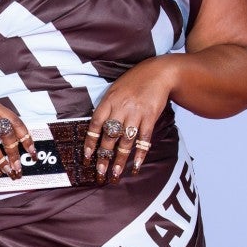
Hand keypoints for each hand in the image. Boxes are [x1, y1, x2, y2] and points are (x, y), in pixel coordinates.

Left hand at [84, 58, 174, 183]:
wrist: (158, 73)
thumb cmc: (134, 82)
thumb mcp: (115, 90)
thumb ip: (107, 108)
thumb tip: (97, 130)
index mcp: (109, 100)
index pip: (95, 124)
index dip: (90, 141)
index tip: (87, 156)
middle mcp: (121, 108)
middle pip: (110, 136)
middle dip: (104, 157)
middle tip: (100, 172)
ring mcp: (136, 113)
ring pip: (125, 140)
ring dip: (120, 159)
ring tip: (115, 174)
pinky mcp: (150, 117)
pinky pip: (143, 138)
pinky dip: (140, 153)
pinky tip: (135, 165)